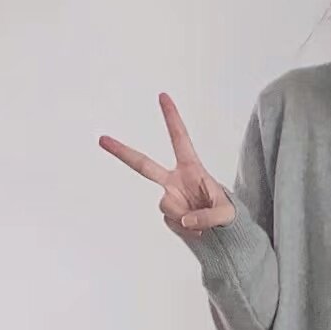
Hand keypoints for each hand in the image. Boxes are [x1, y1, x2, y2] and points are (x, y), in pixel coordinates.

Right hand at [98, 95, 234, 233]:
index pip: (180, 139)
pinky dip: (184, 229)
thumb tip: (186, 219)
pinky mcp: (168, 214)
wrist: (222, 233)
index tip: (163, 96)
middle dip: (122, 152)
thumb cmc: (227, 215)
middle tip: (102, 139)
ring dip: (184, 216)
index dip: (172, 118)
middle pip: (143, 165)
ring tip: (202, 222)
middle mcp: (175, 180)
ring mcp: (169, 197)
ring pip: (165, 206)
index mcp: (191, 168)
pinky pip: (170, 222)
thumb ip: (208, 216)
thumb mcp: (226, 214)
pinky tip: (197, 230)